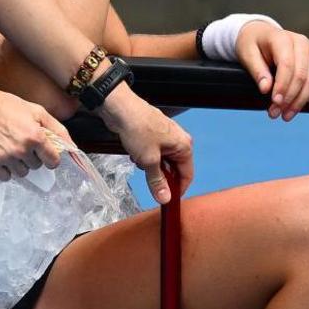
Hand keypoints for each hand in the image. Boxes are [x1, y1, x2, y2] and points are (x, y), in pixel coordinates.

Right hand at [0, 81, 71, 180]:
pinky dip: (6, 170)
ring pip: (22, 173)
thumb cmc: (9, 106)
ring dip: (20, 164)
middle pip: (36, 166)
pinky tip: (4, 156)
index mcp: (35, 137)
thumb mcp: (37, 111)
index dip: (50, 156)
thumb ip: (57, 129)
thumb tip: (72, 147)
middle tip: (24, 142)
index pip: (53, 161)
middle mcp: (21, 150)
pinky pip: (5, 177)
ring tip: (13, 148)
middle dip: (33, 156)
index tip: (45, 151)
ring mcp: (5, 157)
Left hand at [98, 86, 192, 203]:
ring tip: (140, 159)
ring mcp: (166, 136)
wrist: (120, 108)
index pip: (187, 175)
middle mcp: (178, 140)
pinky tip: (135, 152)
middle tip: (148, 178)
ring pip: (162, 161)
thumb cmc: (138, 128)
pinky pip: (153, 153)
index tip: (167, 199)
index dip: (178, 189)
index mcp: (184, 145)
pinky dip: (145, 156)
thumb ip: (157, 181)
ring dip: (150, 166)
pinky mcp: (153, 134)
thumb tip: (165, 198)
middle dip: (160, 175)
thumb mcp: (149, 160)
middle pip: (174, 168)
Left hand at [237, 24, 308, 120]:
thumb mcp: (247, 54)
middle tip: (276, 113)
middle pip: (301, 75)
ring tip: (286, 114)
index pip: (287, 65)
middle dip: (290, 98)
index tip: (274, 102)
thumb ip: (257, 71)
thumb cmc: (254, 44)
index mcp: (283, 38)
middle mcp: (302, 43)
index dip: (282, 86)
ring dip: (301, 100)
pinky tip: (305, 103)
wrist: (263, 35)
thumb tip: (266, 89)